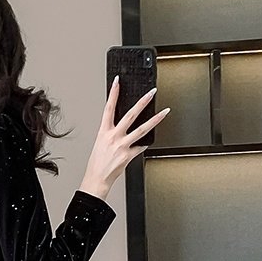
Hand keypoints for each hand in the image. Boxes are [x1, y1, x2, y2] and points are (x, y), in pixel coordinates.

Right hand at [79, 77, 170, 199]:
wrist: (96, 179)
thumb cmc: (97, 164)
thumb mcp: (100, 144)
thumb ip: (111, 134)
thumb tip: (122, 130)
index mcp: (103, 132)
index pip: (109, 108)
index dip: (113, 93)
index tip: (118, 81)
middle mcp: (113, 136)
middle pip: (131, 115)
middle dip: (142, 102)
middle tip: (151, 93)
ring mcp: (122, 145)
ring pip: (142, 129)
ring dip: (155, 119)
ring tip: (164, 112)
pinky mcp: (129, 155)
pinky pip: (140, 147)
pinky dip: (143, 145)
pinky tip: (147, 143)